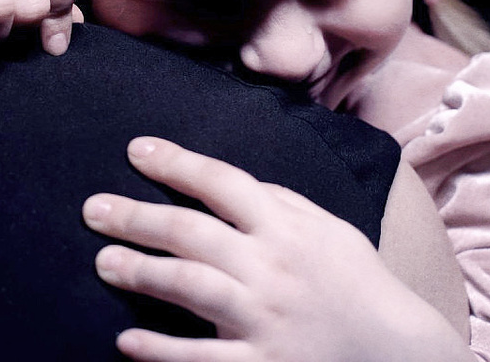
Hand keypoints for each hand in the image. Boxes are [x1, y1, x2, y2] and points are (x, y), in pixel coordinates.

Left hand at [81, 138, 470, 361]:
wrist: (396, 351)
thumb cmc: (357, 283)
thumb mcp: (328, 229)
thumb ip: (280, 202)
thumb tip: (225, 182)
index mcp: (287, 228)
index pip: (224, 183)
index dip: (178, 163)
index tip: (136, 150)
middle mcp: (272, 268)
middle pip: (194, 233)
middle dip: (139, 217)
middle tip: (93, 209)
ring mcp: (265, 319)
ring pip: (191, 288)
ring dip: (141, 272)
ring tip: (103, 262)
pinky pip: (203, 359)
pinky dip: (163, 349)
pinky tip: (127, 340)